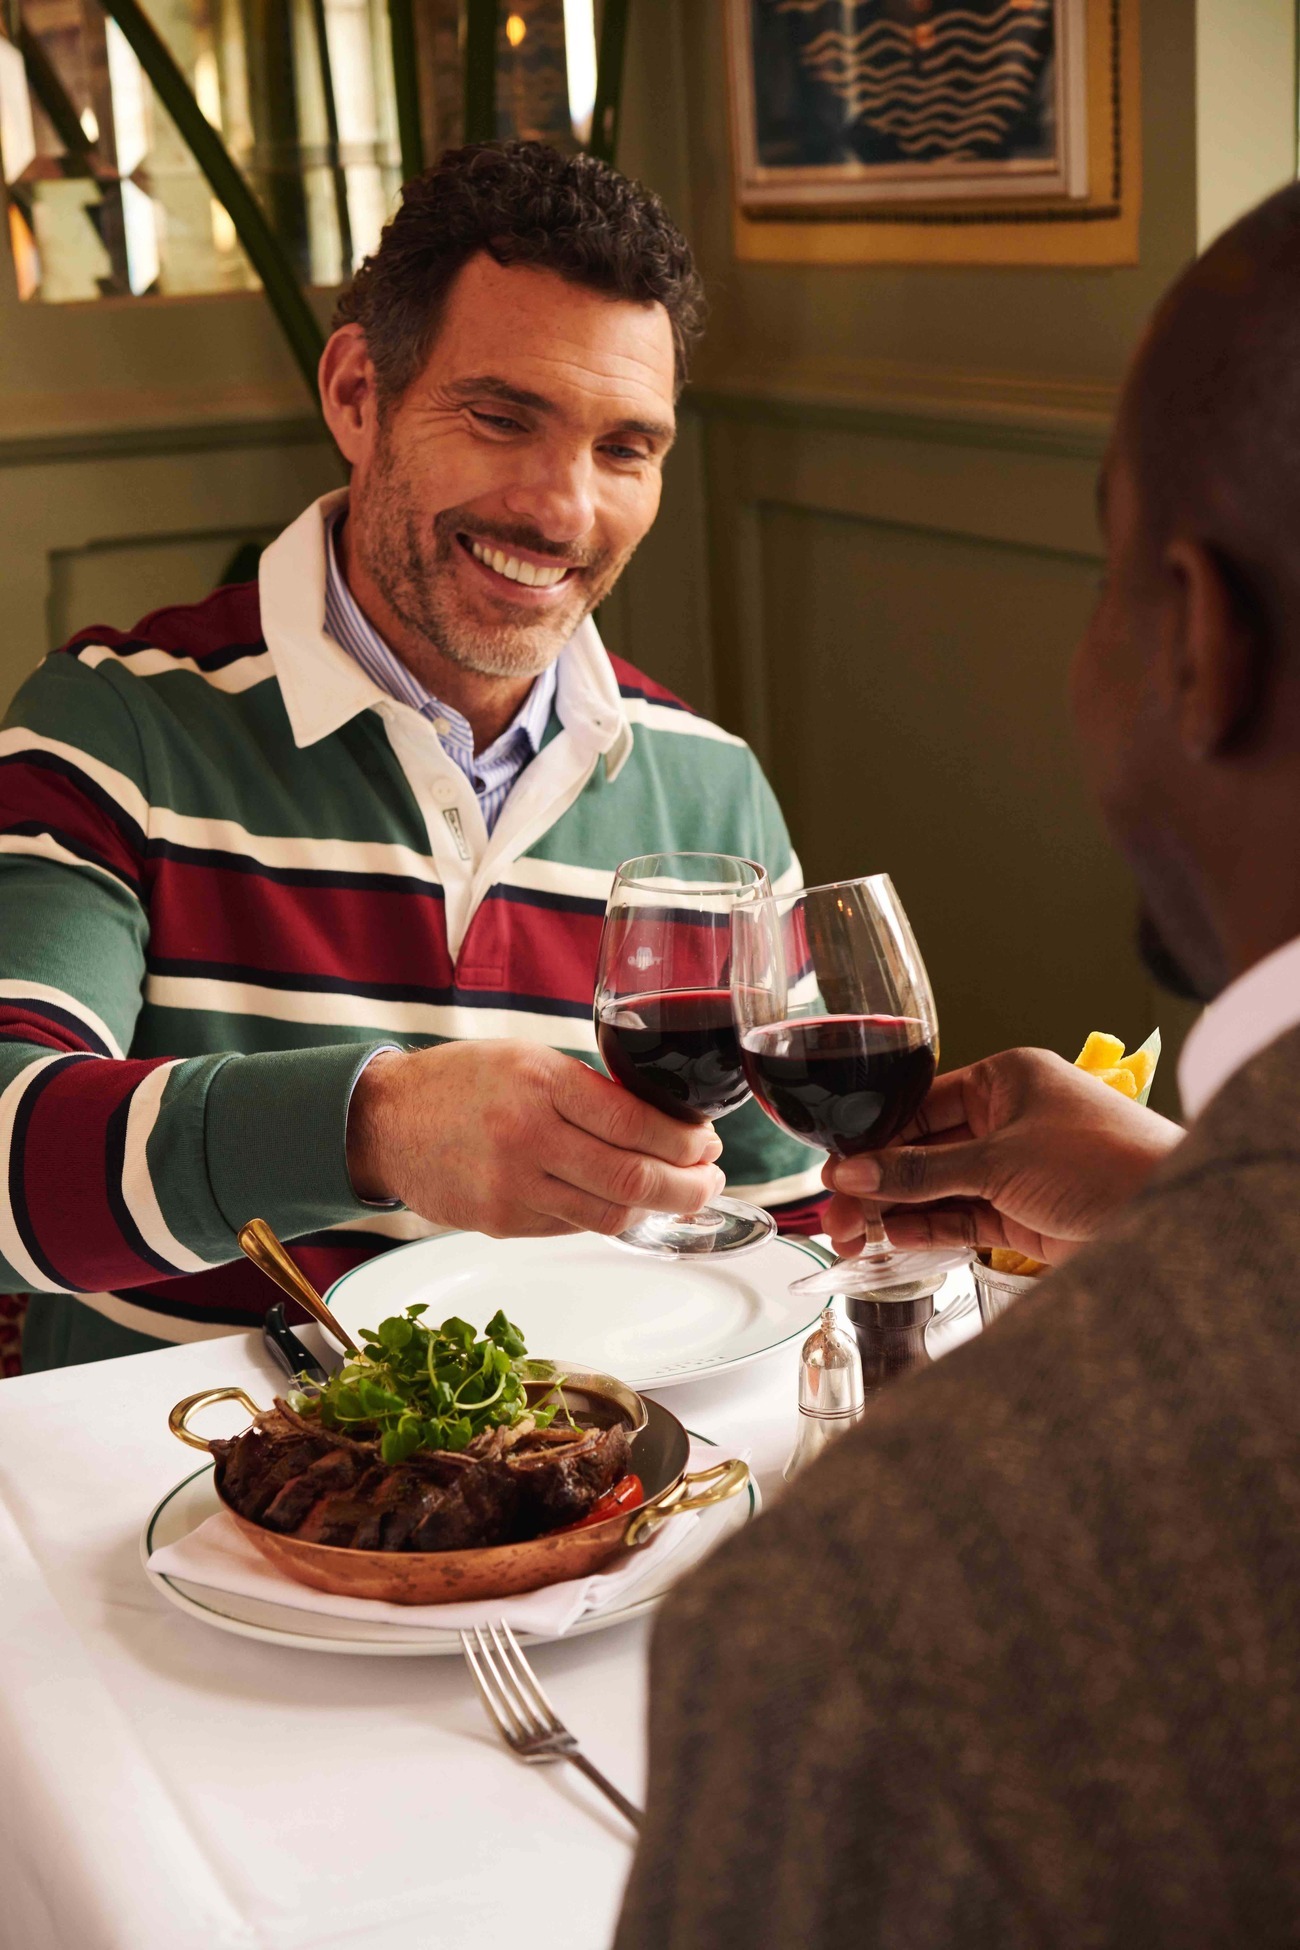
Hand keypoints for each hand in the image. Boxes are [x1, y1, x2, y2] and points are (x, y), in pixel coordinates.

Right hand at [347, 1041, 725, 1238]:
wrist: (384, 1121)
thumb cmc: (459, 1083)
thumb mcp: (527, 1060)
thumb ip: (588, 1091)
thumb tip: (664, 1126)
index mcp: (541, 1083)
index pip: (636, 1122)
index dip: (685, 1141)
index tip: (707, 1143)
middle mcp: (527, 1135)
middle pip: (632, 1178)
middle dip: (688, 1185)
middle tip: (710, 1180)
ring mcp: (512, 1186)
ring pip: (609, 1213)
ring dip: (655, 1209)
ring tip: (678, 1196)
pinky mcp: (501, 1222)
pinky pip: (573, 1226)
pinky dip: (606, 1216)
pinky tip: (622, 1203)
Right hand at [822, 1047, 1182, 1266]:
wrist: (1172, 1219)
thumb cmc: (1105, 1164)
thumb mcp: (1000, 1162)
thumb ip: (921, 1173)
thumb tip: (855, 1172)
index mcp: (1008, 1080)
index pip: (921, 1105)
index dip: (875, 1139)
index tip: (836, 1169)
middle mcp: (1009, 1120)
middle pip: (924, 1150)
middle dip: (879, 1181)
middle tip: (837, 1213)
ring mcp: (1016, 1169)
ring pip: (939, 1188)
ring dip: (897, 1210)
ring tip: (852, 1234)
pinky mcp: (1023, 1215)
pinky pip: (962, 1218)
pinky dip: (929, 1229)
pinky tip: (893, 1237)